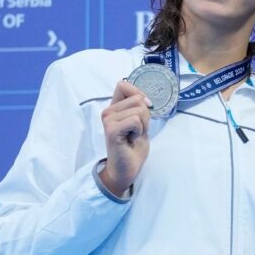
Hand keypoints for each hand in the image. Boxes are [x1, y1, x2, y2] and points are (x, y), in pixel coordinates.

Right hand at [100, 80, 152, 194]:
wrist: (126, 169)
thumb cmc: (133, 148)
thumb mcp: (141, 123)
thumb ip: (139, 108)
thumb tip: (145, 98)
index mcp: (114, 108)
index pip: (123, 85)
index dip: (138, 94)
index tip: (143, 109)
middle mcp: (108, 111)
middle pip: (137, 98)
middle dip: (145, 116)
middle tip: (137, 131)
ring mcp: (108, 120)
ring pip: (139, 110)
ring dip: (143, 125)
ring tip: (134, 136)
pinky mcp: (111, 130)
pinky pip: (135, 120)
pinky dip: (139, 130)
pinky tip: (131, 139)